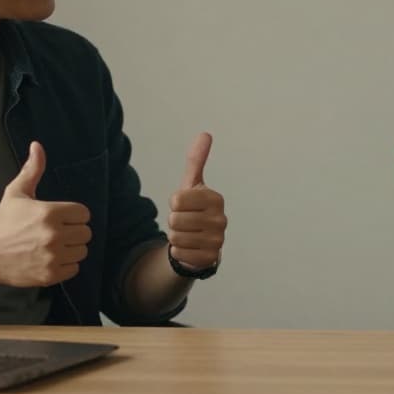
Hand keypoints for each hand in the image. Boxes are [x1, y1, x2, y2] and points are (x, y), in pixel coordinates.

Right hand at [0, 141, 92, 286]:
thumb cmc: (3, 221)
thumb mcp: (17, 192)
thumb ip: (32, 169)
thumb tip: (37, 146)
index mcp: (50, 212)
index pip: (84, 214)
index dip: (73, 215)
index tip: (60, 218)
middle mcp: (54, 235)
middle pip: (86, 233)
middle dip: (73, 232)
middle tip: (56, 232)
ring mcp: (53, 256)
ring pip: (82, 251)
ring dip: (71, 249)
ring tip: (53, 246)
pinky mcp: (50, 274)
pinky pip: (75, 269)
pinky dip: (66, 265)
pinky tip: (50, 258)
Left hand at [167, 132, 226, 270]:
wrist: (199, 242)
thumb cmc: (194, 210)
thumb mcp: (192, 185)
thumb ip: (196, 161)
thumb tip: (205, 134)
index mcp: (216, 199)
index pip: (177, 200)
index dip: (174, 204)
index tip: (185, 206)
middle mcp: (220, 219)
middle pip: (174, 219)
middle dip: (173, 222)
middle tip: (185, 222)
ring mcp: (218, 241)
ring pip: (175, 237)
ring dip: (176, 237)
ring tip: (187, 234)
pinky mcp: (210, 259)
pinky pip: (179, 253)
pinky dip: (179, 251)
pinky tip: (189, 247)